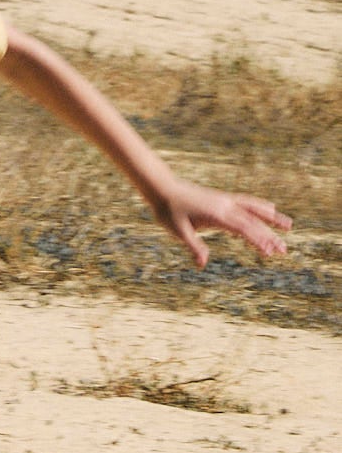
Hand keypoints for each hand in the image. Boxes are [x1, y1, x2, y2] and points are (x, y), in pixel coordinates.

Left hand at [155, 179, 292, 267]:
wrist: (162, 188)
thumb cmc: (168, 211)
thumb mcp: (178, 231)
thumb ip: (193, 246)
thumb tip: (202, 264)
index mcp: (216, 214)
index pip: (242, 229)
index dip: (256, 240)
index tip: (269, 251)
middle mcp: (224, 206)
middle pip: (252, 222)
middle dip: (269, 236)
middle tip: (284, 250)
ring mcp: (225, 200)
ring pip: (253, 210)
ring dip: (271, 218)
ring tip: (289, 225)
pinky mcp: (223, 199)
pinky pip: (246, 202)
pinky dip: (260, 207)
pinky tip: (270, 209)